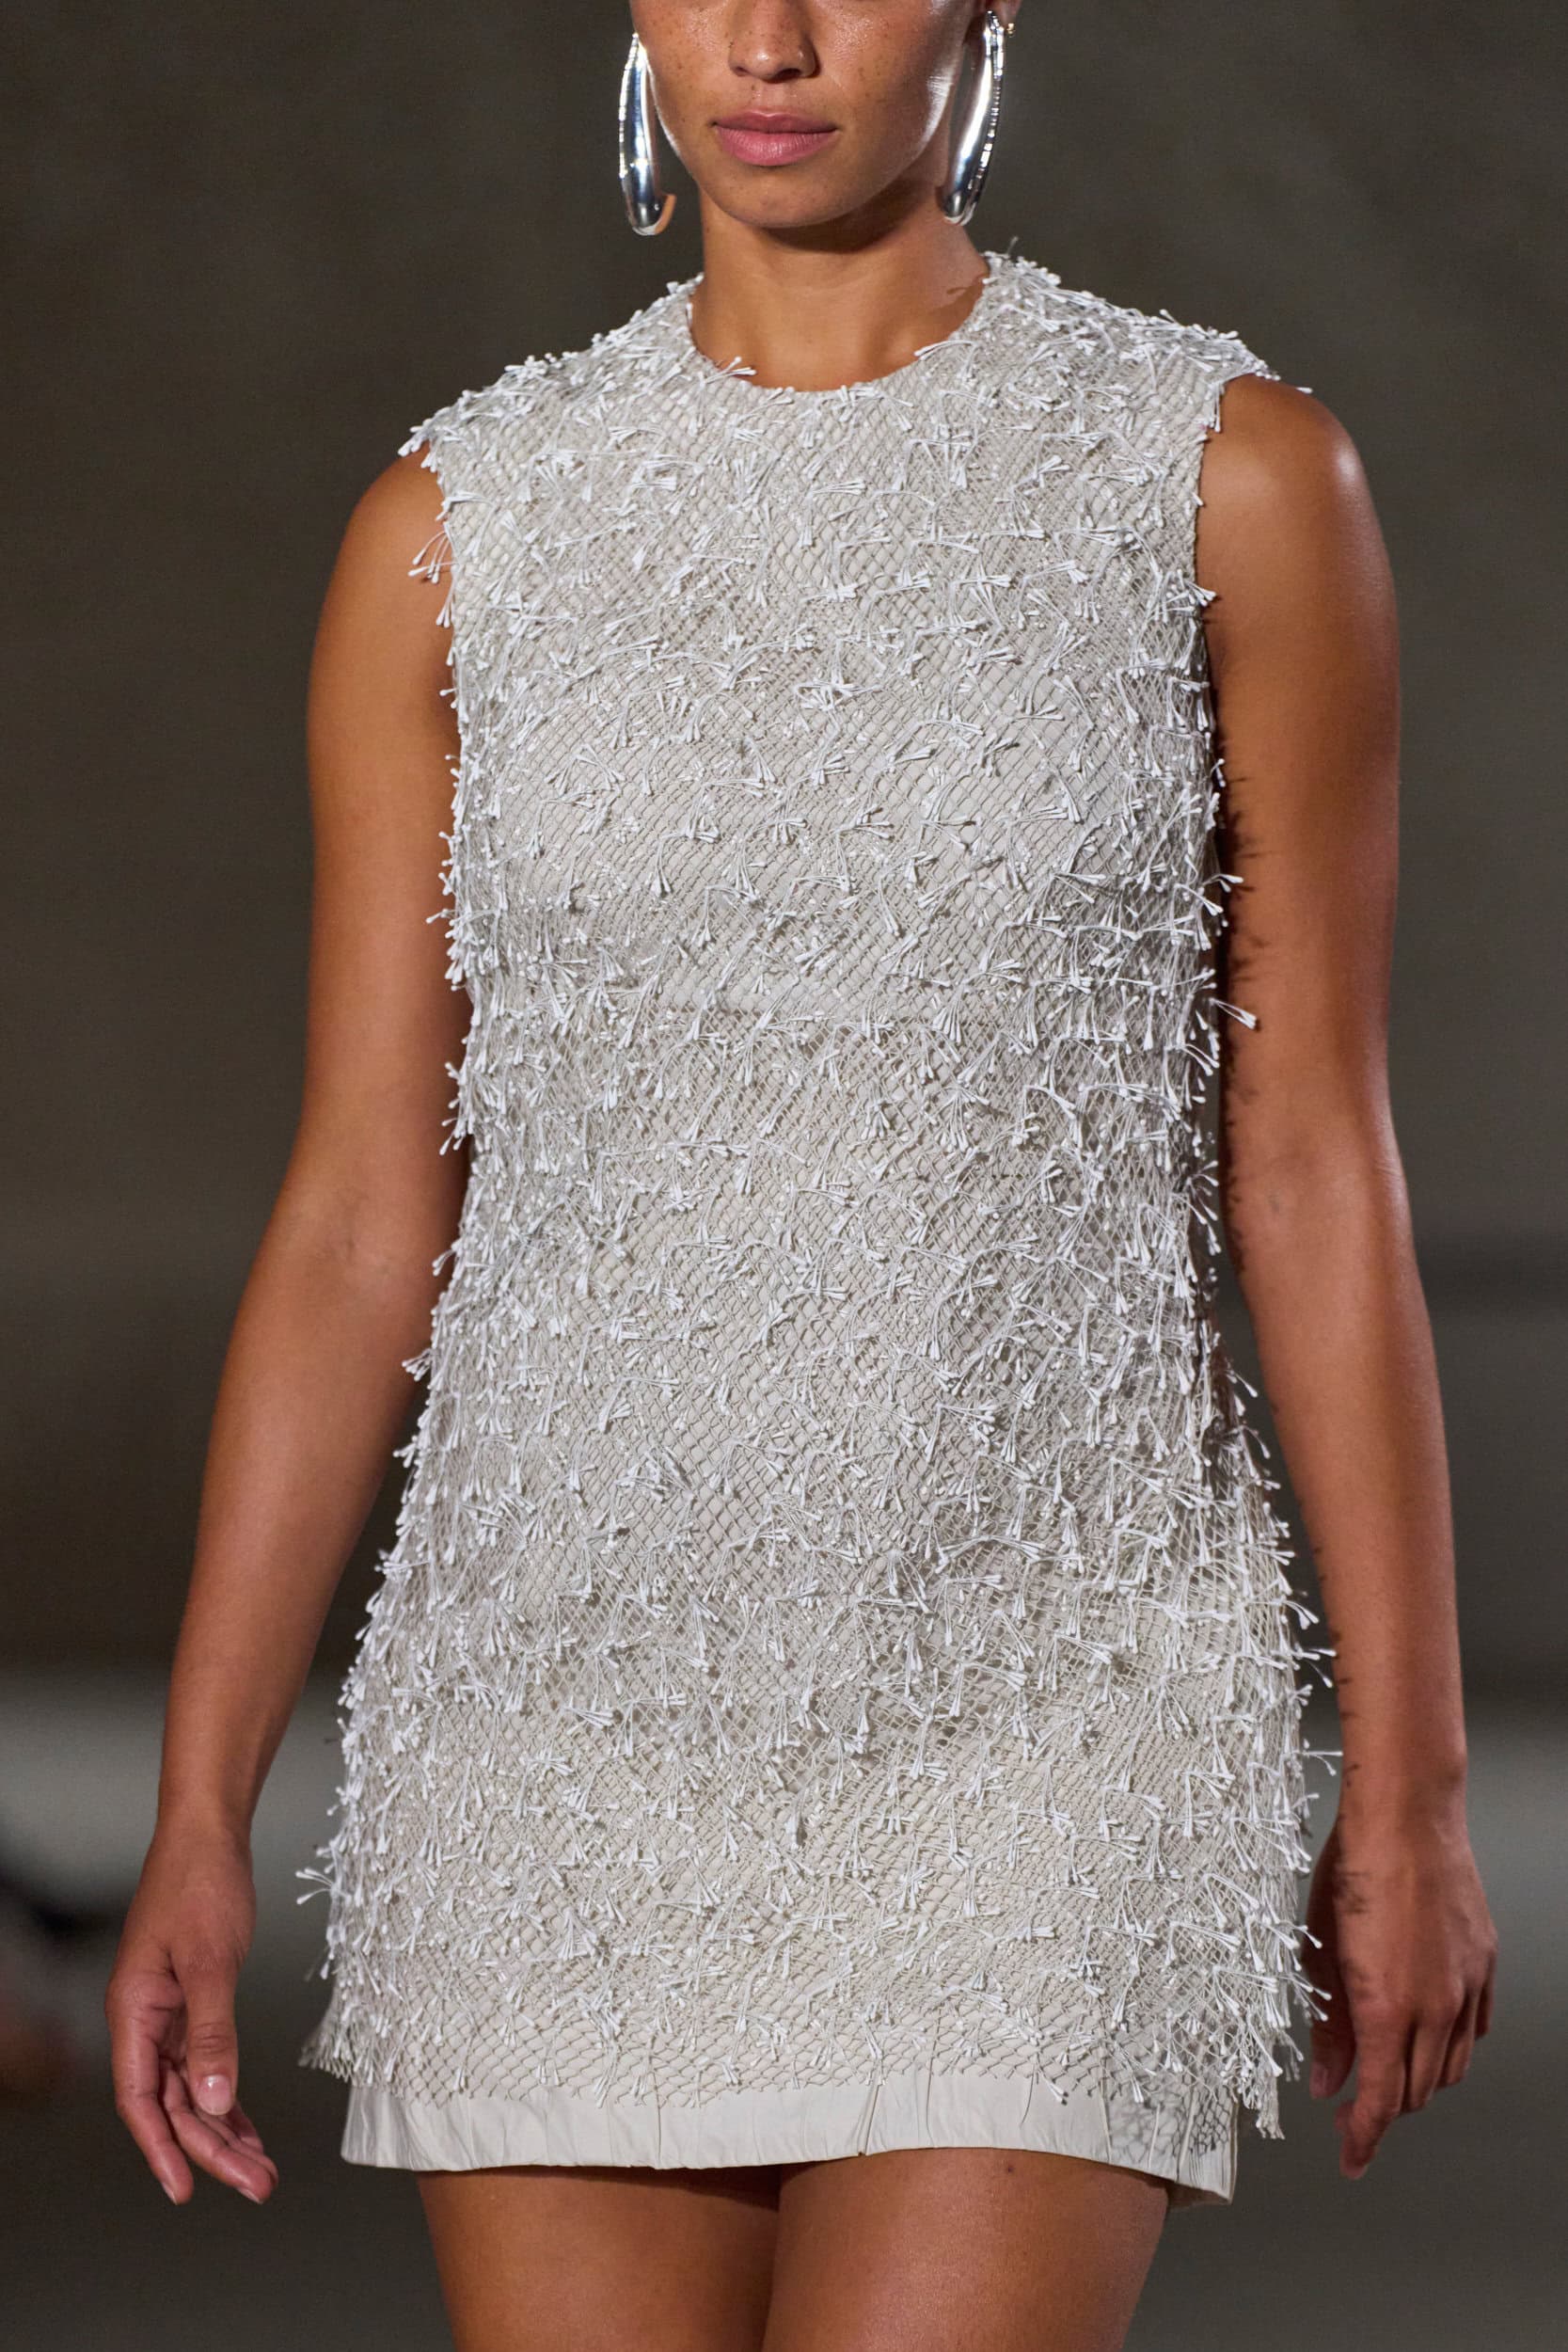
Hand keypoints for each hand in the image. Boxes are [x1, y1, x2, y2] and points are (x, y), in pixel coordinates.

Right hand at [106, 1824, 276, 2205]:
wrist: (209, 1833)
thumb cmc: (200, 1883)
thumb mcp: (211, 1960)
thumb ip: (212, 2033)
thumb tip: (215, 2100)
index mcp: (133, 2011)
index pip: (141, 2099)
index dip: (161, 2148)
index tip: (185, 2191)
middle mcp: (145, 2019)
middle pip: (173, 2103)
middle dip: (210, 2148)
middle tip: (256, 2184)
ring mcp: (168, 2012)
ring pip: (191, 2089)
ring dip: (223, 2129)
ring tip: (260, 2169)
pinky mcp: (193, 2001)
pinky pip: (206, 2063)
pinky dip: (227, 2095)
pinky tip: (246, 2125)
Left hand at [1304, 1804, 1496, 2180]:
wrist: (1408, 1815)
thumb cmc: (1353, 1868)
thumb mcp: (1320, 1949)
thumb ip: (1328, 2025)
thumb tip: (1326, 2081)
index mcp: (1388, 2007)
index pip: (1381, 2101)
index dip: (1364, 2139)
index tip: (1350, 2158)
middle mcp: (1436, 2006)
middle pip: (1416, 2091)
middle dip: (1383, 2111)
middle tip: (1351, 2111)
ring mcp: (1467, 1986)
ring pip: (1449, 2066)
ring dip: (1416, 2080)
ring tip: (1383, 2070)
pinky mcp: (1485, 1964)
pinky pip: (1473, 2029)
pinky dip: (1448, 2046)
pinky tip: (1423, 2034)